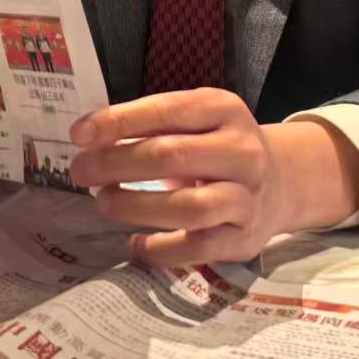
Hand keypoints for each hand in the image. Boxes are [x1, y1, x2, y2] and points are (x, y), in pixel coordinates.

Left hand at [67, 88, 358, 266]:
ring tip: (104, 202)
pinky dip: (160, 249)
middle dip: (116, 164)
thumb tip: (89, 138)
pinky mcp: (244, 238)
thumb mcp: (194, 121)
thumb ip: (149, 125)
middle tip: (80, 171)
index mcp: (224, 109)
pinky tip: (136, 243)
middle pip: (171, 156)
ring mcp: (247, 197)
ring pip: (188, 207)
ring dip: (135, 206)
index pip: (166, 110)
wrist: (280, 183)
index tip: (79, 135)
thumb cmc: (216, 147)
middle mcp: (242, 150)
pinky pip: (198, 249)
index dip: (118, 121)